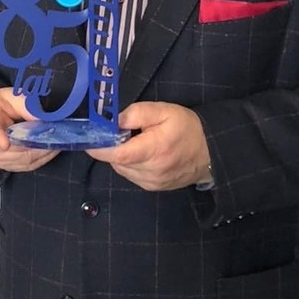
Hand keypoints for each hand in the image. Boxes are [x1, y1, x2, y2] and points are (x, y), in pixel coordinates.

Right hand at [0, 88, 58, 173]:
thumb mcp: (8, 97)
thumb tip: (40, 117)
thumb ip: (23, 105)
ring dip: (43, 151)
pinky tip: (52, 149)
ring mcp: (0, 158)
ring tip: (57, 141)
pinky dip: (43, 158)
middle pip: (15, 149)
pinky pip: (29, 165)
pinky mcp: (9, 166)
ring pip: (25, 160)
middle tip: (54, 135)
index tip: (4, 143)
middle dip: (37, 143)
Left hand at [86, 101, 210, 190]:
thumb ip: (136, 113)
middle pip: (116, 161)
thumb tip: (112, 120)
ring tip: (137, 142)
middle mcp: (151, 171)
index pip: (118, 154)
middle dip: (112, 146)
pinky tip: (142, 153)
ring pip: (121, 168)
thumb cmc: (187, 128)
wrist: (210, 151)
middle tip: (124, 132)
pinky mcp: (151, 187)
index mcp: (154, 150)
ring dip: (121, 155)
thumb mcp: (164, 111)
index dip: (99, 147)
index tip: (89, 138)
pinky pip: (130, 174)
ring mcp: (151, 182)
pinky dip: (130, 163)